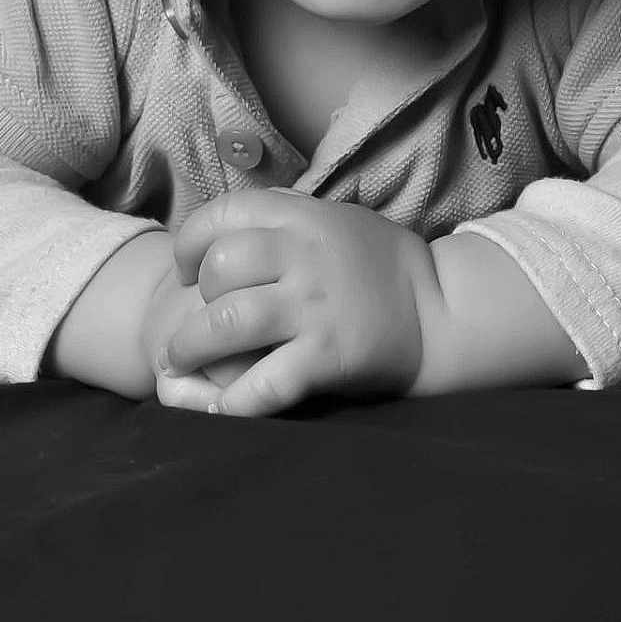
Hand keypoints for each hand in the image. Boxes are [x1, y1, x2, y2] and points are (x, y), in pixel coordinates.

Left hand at [152, 188, 441, 415]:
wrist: (440, 309)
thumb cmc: (381, 262)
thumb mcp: (335, 217)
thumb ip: (285, 213)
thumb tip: (230, 219)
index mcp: (302, 218)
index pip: (222, 214)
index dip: (190, 240)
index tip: (188, 268)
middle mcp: (303, 257)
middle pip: (217, 268)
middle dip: (194, 298)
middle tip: (196, 318)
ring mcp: (313, 308)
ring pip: (227, 322)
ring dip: (190, 348)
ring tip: (180, 363)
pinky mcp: (326, 357)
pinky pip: (264, 385)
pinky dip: (231, 402)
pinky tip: (217, 407)